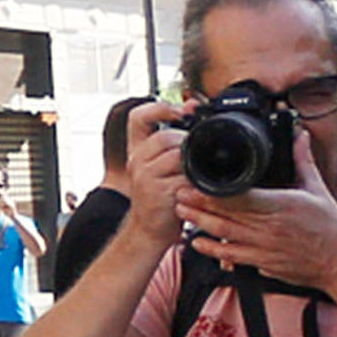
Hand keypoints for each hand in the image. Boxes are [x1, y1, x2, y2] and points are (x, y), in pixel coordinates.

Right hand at [122, 103, 192, 249]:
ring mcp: (145, 177)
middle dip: (187, 142)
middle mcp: (137, 161)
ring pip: (176, 156)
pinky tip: (199, 187)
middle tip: (199, 154)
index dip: (160, 109)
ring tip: (199, 173)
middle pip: (166, 137)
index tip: (184, 109)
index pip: (138, 118)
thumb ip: (174, 142)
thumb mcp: (161, 165)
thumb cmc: (161, 196)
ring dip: (194, 162)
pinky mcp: (157, 193)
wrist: (149, 229)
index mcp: (138, 150)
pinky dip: (197, 182)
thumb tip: (193, 107)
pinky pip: (183, 179)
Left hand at [180, 131, 336, 291]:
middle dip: (198, 203)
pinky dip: (211, 249)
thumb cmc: (331, 228)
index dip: (213, 190)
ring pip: (223, 233)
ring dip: (198, 222)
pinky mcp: (262, 263)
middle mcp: (268, 227)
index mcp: (281, 205)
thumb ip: (303, 161)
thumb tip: (299, 135)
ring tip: (181, 211)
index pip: (239, 196)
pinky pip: (231, 255)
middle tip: (177, 192)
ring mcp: (263, 247)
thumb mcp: (318, 190)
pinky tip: (196, 241)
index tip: (195, 180)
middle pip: (224, 213)